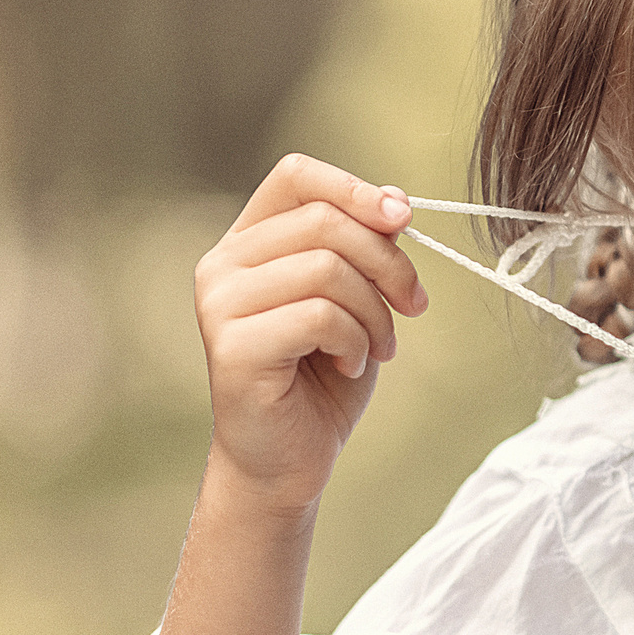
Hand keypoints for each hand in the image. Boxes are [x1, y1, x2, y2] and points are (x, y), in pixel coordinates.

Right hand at [195, 154, 427, 512]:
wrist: (289, 458)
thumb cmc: (322, 376)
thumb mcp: (356, 300)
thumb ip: (366, 250)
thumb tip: (394, 201)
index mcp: (249, 241)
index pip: (296, 177)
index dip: (355, 189)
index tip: (404, 217)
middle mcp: (223, 265)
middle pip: (324, 222)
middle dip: (389, 263)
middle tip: (413, 306)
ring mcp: (219, 304)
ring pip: (327, 269)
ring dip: (375, 312)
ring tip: (377, 347)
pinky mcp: (232, 346)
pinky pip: (320, 316)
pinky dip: (355, 340)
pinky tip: (348, 363)